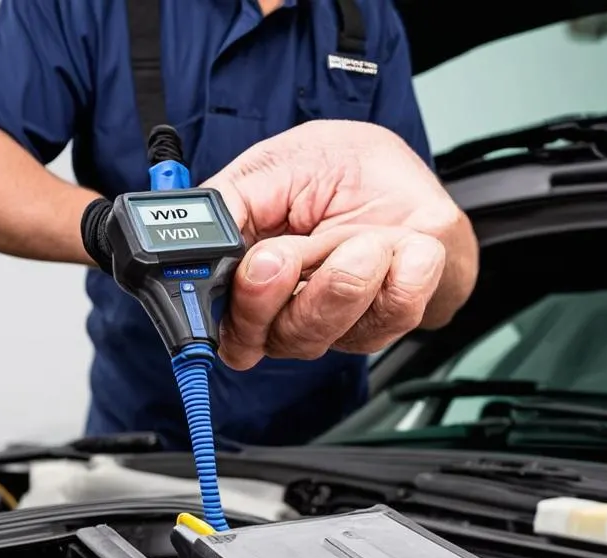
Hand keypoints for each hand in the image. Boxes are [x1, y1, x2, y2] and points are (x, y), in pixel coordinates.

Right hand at [201, 120, 478, 370]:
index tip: (262, 266)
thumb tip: (200, 236)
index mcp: (247, 294)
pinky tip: (399, 242)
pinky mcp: (392, 314)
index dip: (247, 310)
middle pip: (281, 337)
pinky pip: (398, 308)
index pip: (233, 338)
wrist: (393, 170)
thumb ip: (225, 208)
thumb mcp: (265, 170)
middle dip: (297, 279)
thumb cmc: (326, 170)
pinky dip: (407, 264)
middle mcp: (288, 320)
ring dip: (349, 269)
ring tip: (364, 236)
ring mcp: (341, 325)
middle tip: (306, 243)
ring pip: (336, 325)